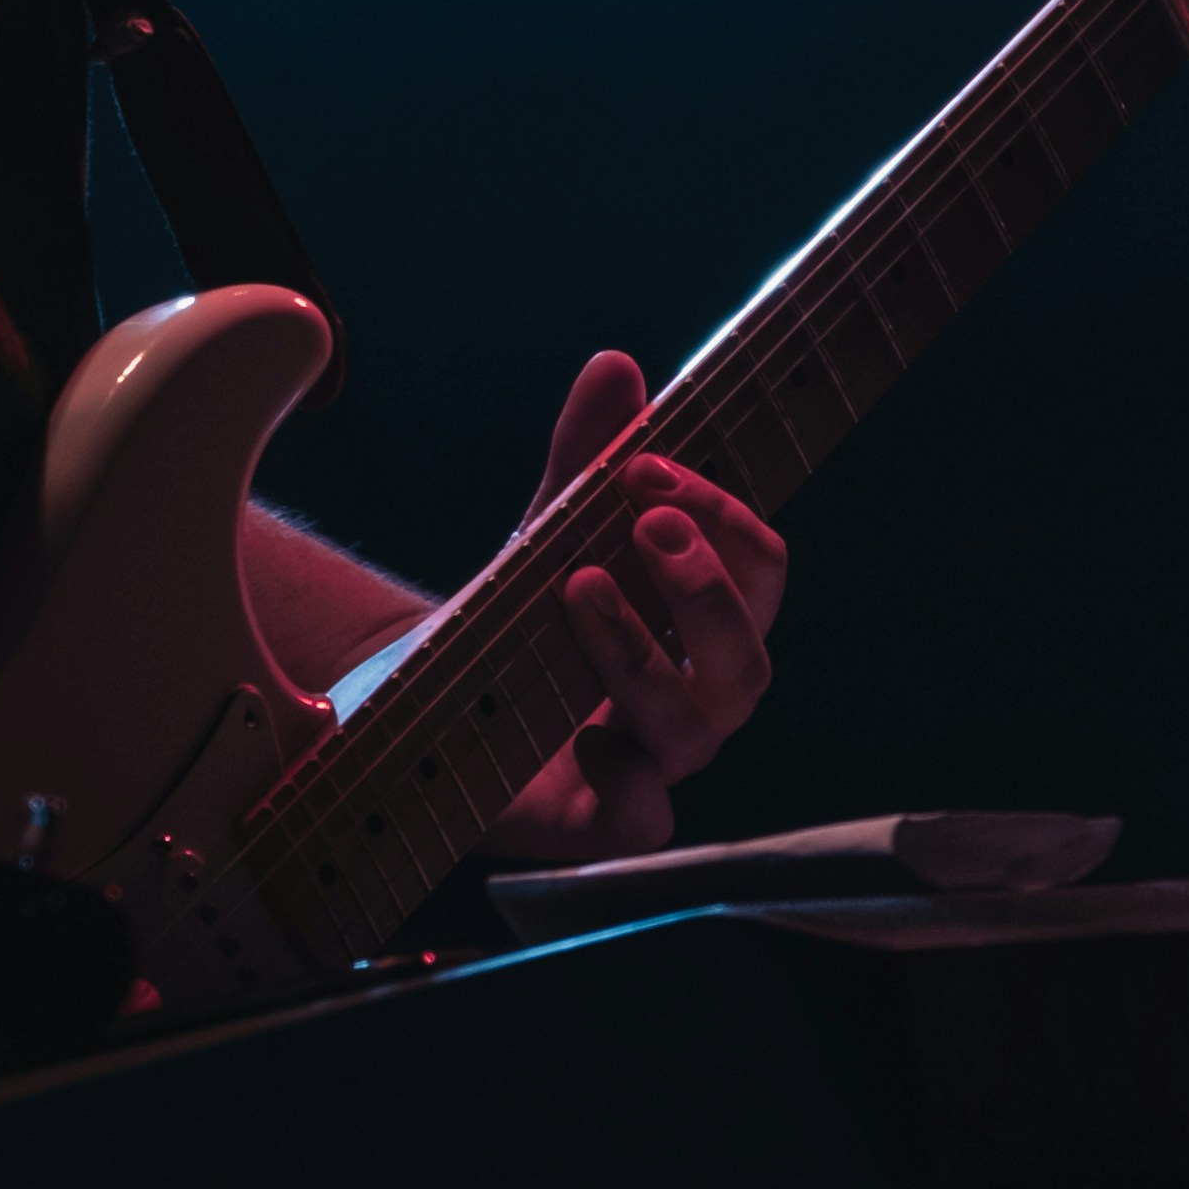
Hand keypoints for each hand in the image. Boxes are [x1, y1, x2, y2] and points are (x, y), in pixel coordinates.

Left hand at [489, 349, 787, 865]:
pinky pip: (642, 822)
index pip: (759, 573)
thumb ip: (582, 459)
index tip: (645, 465)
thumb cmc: (519, 614)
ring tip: (578, 587)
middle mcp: (691, 700)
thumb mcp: (548, 529)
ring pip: (695, 728)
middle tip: (648, 524)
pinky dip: (627, 781)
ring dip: (644, 649)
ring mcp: (647, 764)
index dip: (722, 516)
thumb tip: (616, 366)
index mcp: (702, 627)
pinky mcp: (590, 820)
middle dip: (706, 588)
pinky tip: (582, 729)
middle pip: (747, 661)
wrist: (428, 696)